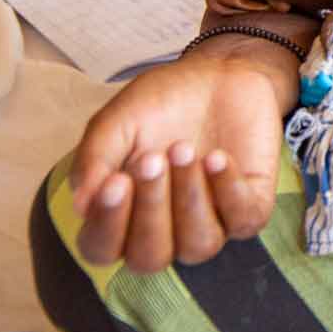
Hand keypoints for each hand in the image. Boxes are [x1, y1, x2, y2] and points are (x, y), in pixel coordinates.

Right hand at [70, 43, 293, 270]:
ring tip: (185, 149)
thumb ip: (94, 160)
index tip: (116, 181)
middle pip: (150, 257)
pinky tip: (217, 156)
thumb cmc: (159, 105)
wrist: (218, 74)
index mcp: (122, 219)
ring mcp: (210, 222)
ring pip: (199, 245)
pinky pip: (244, 220)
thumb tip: (81, 207)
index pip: (103, 249)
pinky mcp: (251, 206)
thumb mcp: (116, 123)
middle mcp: (165, 232)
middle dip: (150, 209)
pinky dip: (230, 190)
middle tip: (153, 157)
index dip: (108, 224)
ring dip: (190, 198)